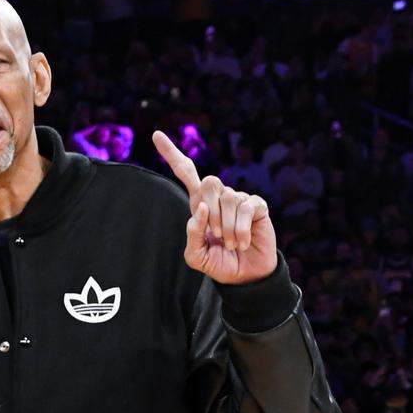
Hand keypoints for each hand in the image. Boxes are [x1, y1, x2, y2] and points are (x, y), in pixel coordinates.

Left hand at [152, 130, 276, 284]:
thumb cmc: (219, 263)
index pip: (186, 173)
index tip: (156, 135)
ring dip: (227, 229)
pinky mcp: (256, 205)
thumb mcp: (196, 256)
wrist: (244, 276)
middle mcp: (219, 197)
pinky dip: (241, 230)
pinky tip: (243, 241)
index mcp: (200, 204)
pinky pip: (246, 208)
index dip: (172, 154)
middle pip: (209, 182)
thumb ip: (192, 235)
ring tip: (231, 244)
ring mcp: (238, 198)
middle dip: (210, 213)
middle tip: (215, 236)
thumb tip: (199, 209)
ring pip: (228, 199)